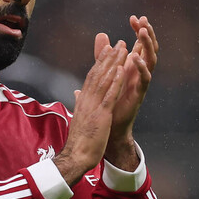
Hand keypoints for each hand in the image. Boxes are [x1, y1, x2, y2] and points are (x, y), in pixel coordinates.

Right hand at [54, 41, 127, 185]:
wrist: (75, 156)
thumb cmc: (78, 142)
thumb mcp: (80, 119)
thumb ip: (80, 105)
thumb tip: (78, 95)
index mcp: (83, 101)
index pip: (92, 78)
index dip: (100, 63)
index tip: (108, 51)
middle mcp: (87, 99)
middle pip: (98, 73)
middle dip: (109, 57)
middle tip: (119, 43)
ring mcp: (94, 106)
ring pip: (105, 79)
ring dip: (114, 62)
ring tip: (123, 48)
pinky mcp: (101, 114)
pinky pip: (109, 94)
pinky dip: (115, 81)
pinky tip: (122, 69)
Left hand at [98, 15, 158, 169]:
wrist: (110, 124)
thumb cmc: (110, 98)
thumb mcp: (105, 71)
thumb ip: (104, 54)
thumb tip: (102, 34)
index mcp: (133, 65)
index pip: (140, 43)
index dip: (139, 29)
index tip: (134, 17)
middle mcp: (140, 71)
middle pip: (150, 48)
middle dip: (147, 33)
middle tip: (143, 20)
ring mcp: (141, 82)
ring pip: (151, 60)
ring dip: (148, 46)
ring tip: (142, 32)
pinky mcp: (139, 93)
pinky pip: (145, 79)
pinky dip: (142, 67)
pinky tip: (136, 57)